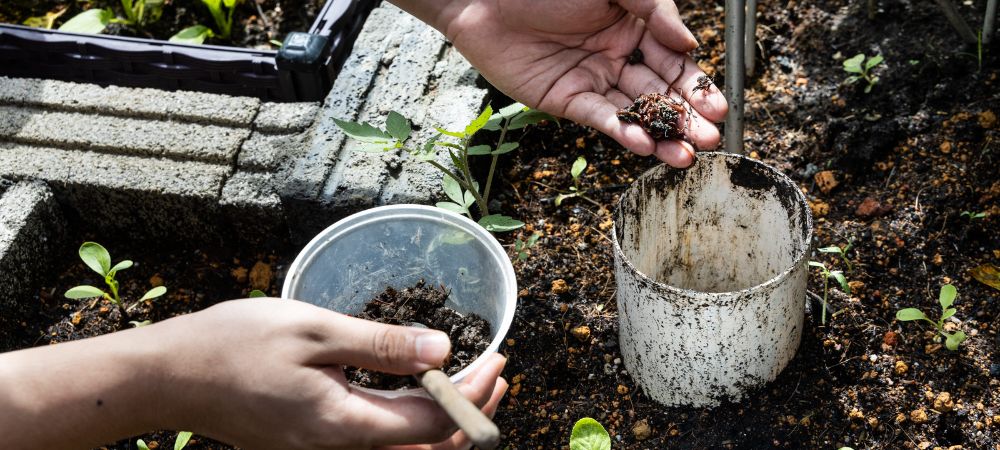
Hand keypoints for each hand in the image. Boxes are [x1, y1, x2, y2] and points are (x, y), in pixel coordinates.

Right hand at [154, 298, 507, 449]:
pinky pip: (380, 444)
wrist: (173, 377)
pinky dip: (413, 422)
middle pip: (427, 448)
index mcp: (345, 426)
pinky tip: (421, 390)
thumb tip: (443, 350)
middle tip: (500, 374)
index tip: (497, 359)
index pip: (433, 422)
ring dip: (446, 419)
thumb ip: (381, 344)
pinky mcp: (314, 447)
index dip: (473, 394)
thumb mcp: (315, 331)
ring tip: (475, 382)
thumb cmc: (235, 345)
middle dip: (471, 412)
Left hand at [423, 0, 727, 166]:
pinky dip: (622, 132)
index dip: (696, 86)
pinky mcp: (566, 99)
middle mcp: (617, 55)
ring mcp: (592, 79)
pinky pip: (600, 117)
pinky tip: (644, 145)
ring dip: (660, 136)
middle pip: (659, 93)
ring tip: (684, 157)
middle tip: (710, 141)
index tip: (718, 107)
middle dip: (686, 119)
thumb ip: (654, 9)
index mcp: (634, 26)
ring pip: (634, 112)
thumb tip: (688, 44)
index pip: (674, 62)